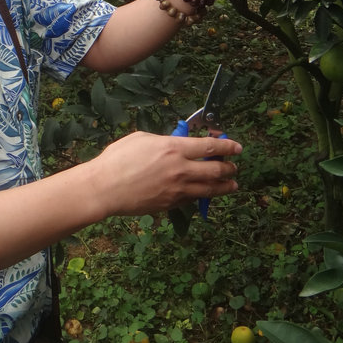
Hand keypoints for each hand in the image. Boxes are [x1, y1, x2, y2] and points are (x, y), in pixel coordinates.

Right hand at [91, 130, 241, 216]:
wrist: (105, 188)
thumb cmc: (118, 158)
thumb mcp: (142, 138)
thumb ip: (165, 141)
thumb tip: (177, 143)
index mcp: (174, 148)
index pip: (210, 147)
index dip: (227, 147)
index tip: (237, 147)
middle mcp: (180, 169)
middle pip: (216, 170)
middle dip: (230, 168)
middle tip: (234, 167)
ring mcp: (177, 189)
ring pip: (210, 189)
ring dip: (225, 186)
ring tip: (232, 185)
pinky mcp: (171, 204)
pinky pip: (193, 200)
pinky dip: (203, 196)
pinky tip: (206, 194)